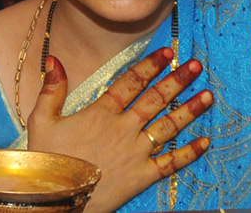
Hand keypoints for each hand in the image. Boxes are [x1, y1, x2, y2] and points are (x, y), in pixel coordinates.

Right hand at [27, 49, 211, 212]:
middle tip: (195, 65)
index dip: (150, 66)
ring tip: (208, 95)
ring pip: (168, 127)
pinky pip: (171, 163)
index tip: (167, 52)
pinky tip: (205, 142)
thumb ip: (52, 88)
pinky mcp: (142, 177)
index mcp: (101, 113)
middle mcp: (123, 129)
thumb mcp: (42, 119)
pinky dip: (189, 153)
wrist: (56, 198)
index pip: (131, 82)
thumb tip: (55, 59)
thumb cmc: (48, 159)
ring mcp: (136, 153)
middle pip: (155, 100)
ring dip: (189, 110)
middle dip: (177, 81)